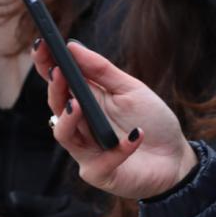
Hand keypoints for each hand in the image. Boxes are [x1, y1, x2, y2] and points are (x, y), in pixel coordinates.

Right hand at [30, 40, 196, 199]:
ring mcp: (86, 150)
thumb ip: (102, 70)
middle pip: (56, 105)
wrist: (175, 158)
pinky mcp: (100, 173)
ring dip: (69, 119)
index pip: (58, 80)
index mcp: (85, 100)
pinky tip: (136, 134)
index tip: (41, 43)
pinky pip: (102, 161)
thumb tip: (72, 46)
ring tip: (77, 104)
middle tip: (57, 71)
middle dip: (54, 87)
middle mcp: (80, 125)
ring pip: (64, 135)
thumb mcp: (131, 89)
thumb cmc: (151, 121)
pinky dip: (119, 148)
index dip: (45, 63)